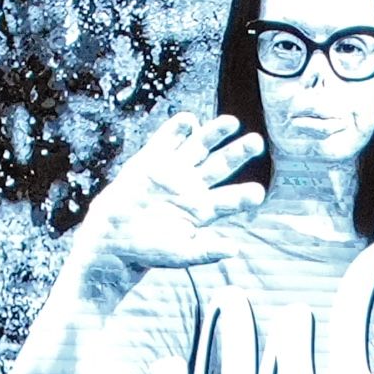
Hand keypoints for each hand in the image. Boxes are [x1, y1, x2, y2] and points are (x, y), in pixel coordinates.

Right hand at [81, 115, 263, 278]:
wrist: (115, 238)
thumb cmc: (149, 250)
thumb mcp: (181, 253)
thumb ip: (208, 251)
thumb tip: (234, 249)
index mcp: (203, 210)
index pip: (230, 199)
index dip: (244, 196)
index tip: (258, 193)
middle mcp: (192, 187)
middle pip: (221, 165)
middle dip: (238, 153)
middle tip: (256, 143)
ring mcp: (173, 171)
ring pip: (199, 147)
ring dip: (214, 134)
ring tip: (232, 122)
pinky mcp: (151, 160)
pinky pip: (167, 140)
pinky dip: (177, 129)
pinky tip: (190, 120)